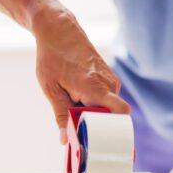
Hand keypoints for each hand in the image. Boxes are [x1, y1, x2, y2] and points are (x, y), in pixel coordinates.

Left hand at [32, 5, 130, 143]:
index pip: (121, 114)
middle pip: (110, 117)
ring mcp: (111, 80)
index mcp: (95, 87)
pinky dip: (93, 104)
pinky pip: (105, 100)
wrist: (60, 29)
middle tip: (74, 124)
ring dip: (91, 113)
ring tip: (72, 101)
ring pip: (106, 109)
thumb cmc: (53, 57)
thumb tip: (65, 140)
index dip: (113, 131)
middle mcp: (109, 83)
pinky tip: (77, 95)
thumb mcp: (52, 90)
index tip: (99, 142)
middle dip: (95, 125)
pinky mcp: (110, 79)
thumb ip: (62, 116)